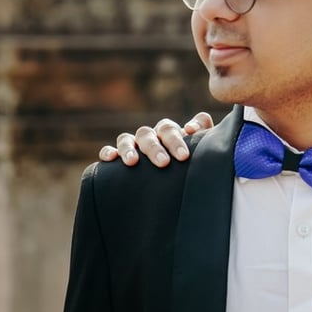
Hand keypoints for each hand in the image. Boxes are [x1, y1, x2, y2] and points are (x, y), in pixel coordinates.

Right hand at [98, 113, 214, 166]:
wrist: (177, 184)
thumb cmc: (190, 163)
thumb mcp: (201, 148)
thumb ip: (203, 132)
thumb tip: (190, 128)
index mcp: (167, 133)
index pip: (168, 130)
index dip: (175, 140)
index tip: (183, 157)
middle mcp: (149, 137)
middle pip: (148, 134)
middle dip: (155, 148)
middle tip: (164, 163)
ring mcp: (133, 146)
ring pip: (127, 139)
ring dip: (129, 149)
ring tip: (133, 162)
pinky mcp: (118, 158)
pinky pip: (109, 150)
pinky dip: (108, 152)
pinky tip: (110, 159)